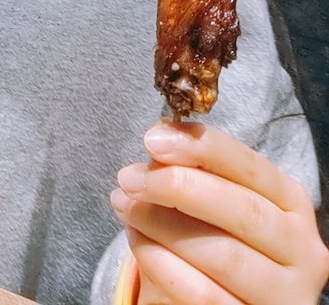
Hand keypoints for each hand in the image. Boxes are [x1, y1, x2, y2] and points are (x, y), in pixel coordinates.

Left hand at [110, 120, 328, 304]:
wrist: (230, 293)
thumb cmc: (220, 231)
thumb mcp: (219, 197)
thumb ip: (198, 170)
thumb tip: (161, 138)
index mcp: (291, 201)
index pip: (250, 166)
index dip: (202, 148)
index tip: (153, 139)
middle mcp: (300, 247)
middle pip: (241, 210)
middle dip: (179, 187)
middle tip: (129, 177)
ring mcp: (285, 292)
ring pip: (223, 254)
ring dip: (162, 225)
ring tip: (125, 206)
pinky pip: (204, 294)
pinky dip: (163, 264)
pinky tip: (137, 240)